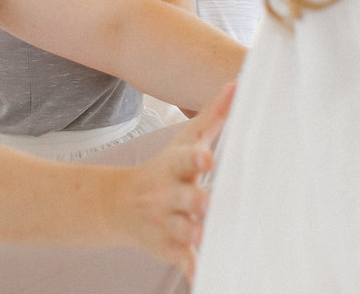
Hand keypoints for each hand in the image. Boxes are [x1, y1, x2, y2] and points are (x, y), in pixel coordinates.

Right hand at [109, 81, 235, 280]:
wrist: (122, 205)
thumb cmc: (165, 169)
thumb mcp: (184, 141)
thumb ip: (212, 116)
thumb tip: (237, 84)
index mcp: (176, 167)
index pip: (183, 160)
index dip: (194, 160)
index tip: (206, 159)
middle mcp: (169, 194)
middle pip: (184, 198)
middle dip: (195, 201)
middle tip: (205, 204)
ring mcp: (167, 222)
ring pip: (182, 230)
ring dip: (192, 235)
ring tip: (202, 239)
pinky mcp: (168, 247)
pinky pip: (183, 260)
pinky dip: (192, 270)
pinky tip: (202, 278)